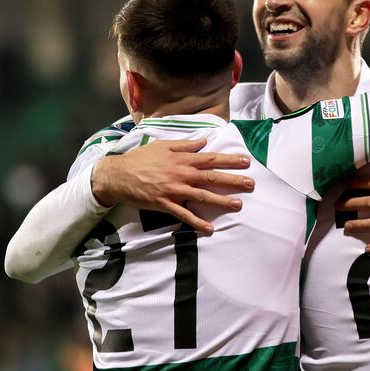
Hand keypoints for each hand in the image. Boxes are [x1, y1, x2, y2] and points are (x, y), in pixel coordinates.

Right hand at [91, 139, 253, 234]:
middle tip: (251, 184)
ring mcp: (175, 190)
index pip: (211, 159)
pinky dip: (197, 222)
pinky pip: (185, 215)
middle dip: (234, 180)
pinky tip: (210, 229)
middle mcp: (182, 174)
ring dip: (222, 201)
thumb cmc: (140, 158)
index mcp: (183, 159)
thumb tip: (203, 141)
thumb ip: (185, 144)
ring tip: (239, 205)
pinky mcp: (166, 204)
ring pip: (203, 196)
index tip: (246, 162)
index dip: (230, 160)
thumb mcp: (163, 145)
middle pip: (212, 177)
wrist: (118, 175)